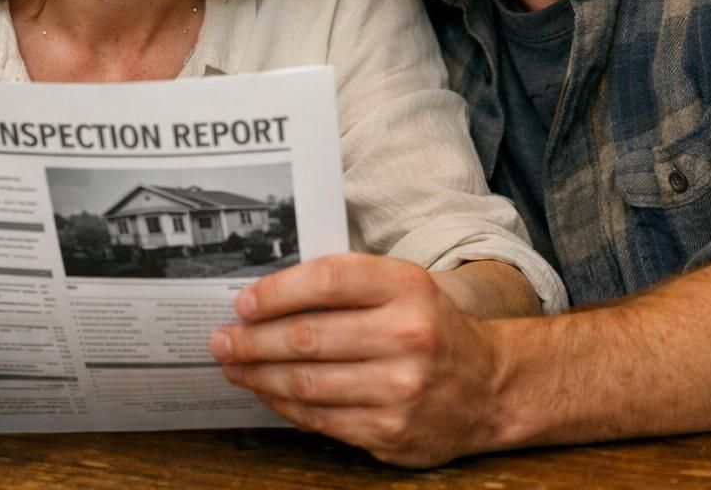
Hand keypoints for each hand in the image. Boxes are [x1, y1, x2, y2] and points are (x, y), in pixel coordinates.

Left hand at [209, 253, 508, 467]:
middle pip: (308, 337)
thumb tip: (268, 296)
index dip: (277, 291)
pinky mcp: (391, 431)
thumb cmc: (432, 328)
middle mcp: (408, 336)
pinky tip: (268, 393)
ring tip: (235, 366)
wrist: (488, 386)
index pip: (327, 280)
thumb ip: (347, 285)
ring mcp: (400, 389)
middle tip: (222, 339)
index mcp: (407, 288)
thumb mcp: (403, 287)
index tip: (243, 302)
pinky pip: (321, 419)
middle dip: (253, 340)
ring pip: (308, 383)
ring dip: (260, 375)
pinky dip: (286, 406)